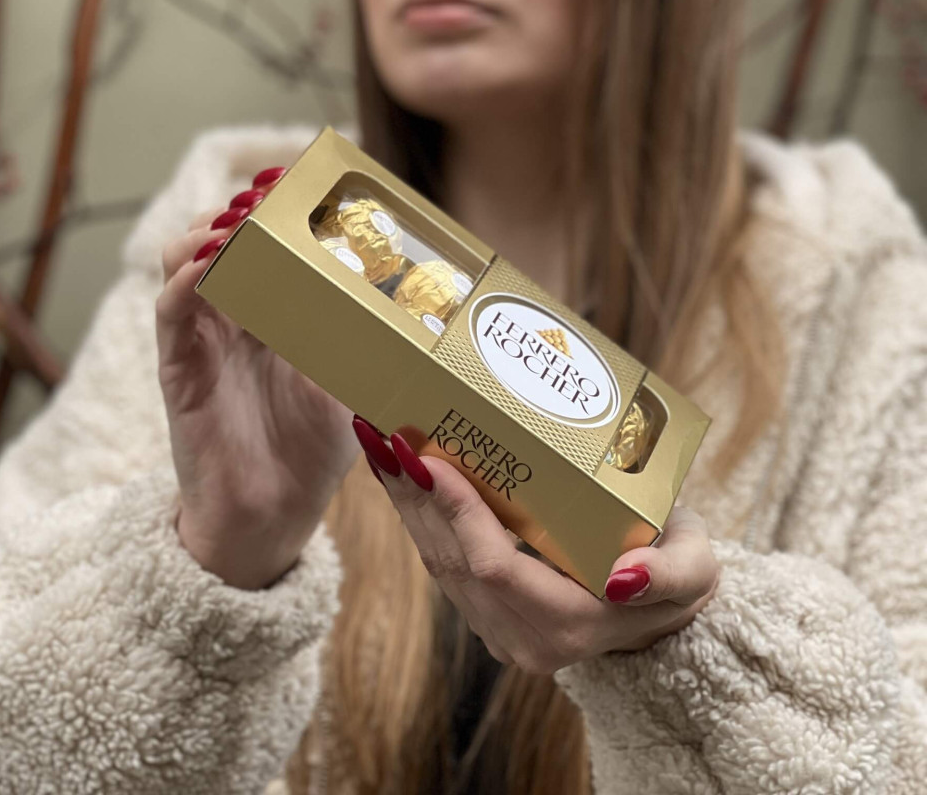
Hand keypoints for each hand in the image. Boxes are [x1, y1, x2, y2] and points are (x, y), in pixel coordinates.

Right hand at [155, 166, 358, 589]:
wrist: (272, 515)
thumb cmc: (313, 451)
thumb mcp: (355, 387)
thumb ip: (371, 345)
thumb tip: (421, 306)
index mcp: (276, 313)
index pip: (269, 242)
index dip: (280, 207)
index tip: (308, 179)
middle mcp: (236, 315)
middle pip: (224, 234)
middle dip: (247, 207)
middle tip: (274, 189)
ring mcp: (204, 336)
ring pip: (186, 256)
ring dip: (212, 231)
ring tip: (244, 220)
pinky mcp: (179, 366)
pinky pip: (171, 308)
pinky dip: (186, 277)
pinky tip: (212, 262)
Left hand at [355, 421, 720, 672]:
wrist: (661, 607)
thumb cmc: (677, 573)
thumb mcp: (694, 570)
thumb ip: (669, 576)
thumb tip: (623, 577)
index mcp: (568, 626)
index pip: (494, 567)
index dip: (457, 513)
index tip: (428, 458)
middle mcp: (523, 638)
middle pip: (450, 562)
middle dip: (412, 496)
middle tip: (382, 433)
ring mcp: (499, 629)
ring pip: (437, 561)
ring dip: (404, 501)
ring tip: (377, 441)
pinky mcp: (486, 611)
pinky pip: (442, 561)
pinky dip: (417, 514)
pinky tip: (399, 470)